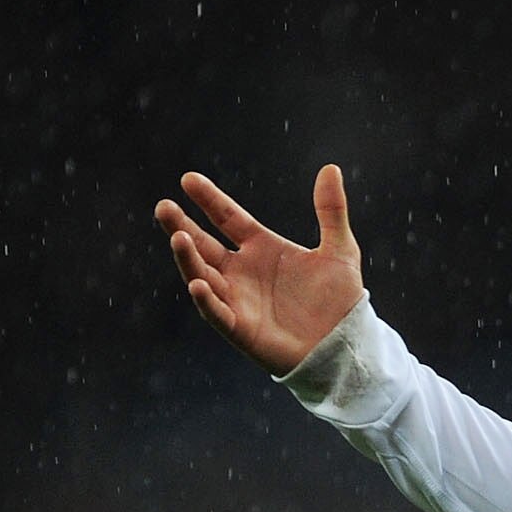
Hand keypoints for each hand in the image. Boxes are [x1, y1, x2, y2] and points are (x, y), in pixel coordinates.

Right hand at [155, 165, 366, 375]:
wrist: (347, 344)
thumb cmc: (341, 300)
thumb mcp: (340, 250)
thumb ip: (331, 211)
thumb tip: (330, 168)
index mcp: (262, 249)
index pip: (228, 218)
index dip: (209, 200)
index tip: (188, 179)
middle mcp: (243, 272)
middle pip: (204, 245)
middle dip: (182, 227)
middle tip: (164, 206)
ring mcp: (238, 300)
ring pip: (203, 275)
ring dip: (188, 258)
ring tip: (178, 237)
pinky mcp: (241, 329)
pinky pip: (217, 312)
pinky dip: (207, 299)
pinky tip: (198, 283)